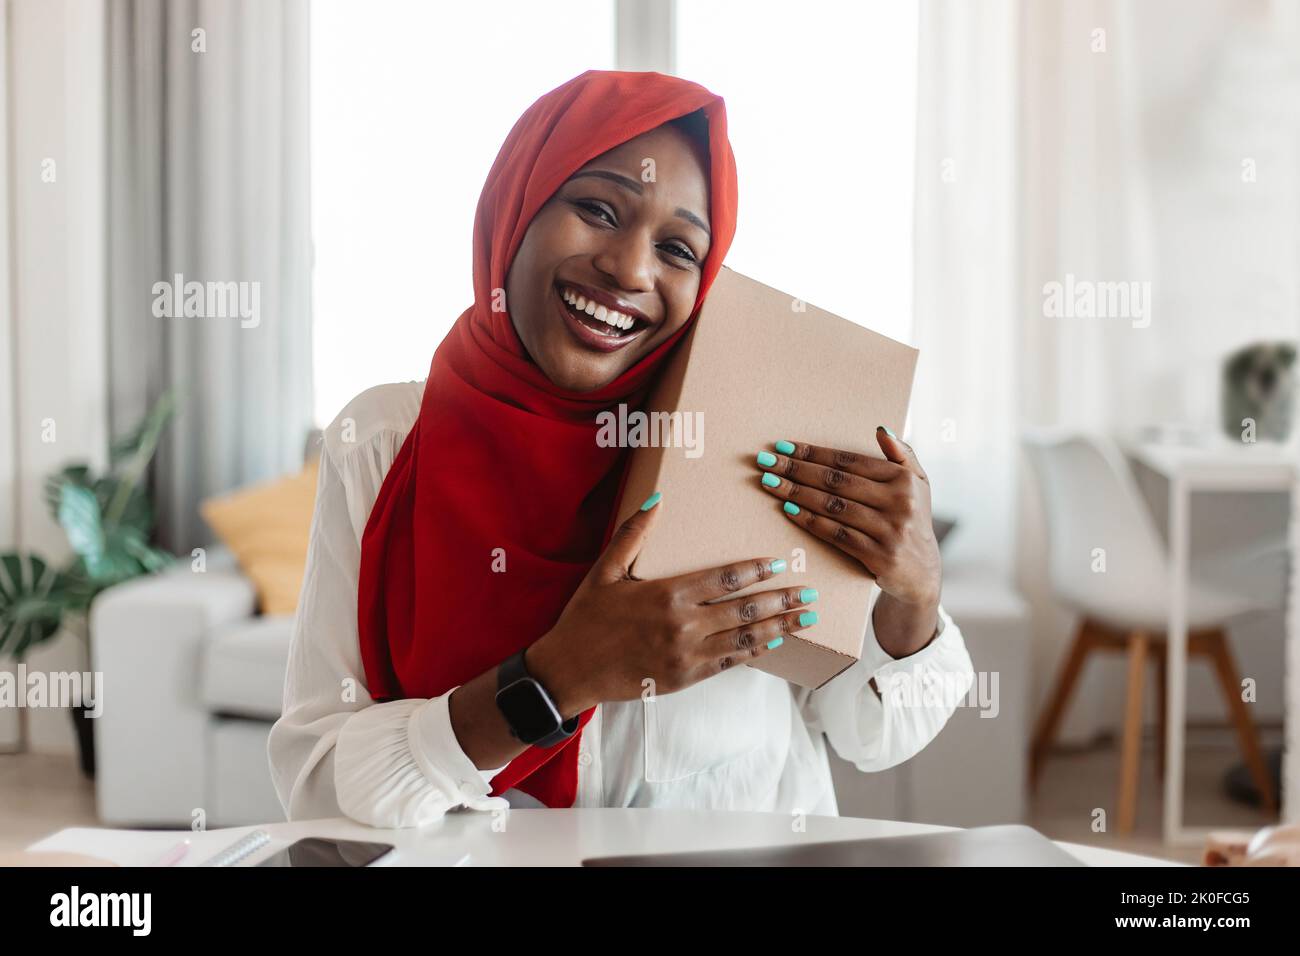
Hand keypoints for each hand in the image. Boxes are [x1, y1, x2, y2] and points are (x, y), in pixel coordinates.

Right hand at [525, 493, 819, 715]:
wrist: (569, 670)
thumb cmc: (586, 618)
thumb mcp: (605, 570)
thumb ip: (633, 534)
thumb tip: (656, 500)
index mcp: (666, 594)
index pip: (724, 578)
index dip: (756, 570)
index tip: (780, 563)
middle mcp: (682, 625)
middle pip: (744, 609)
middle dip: (782, 599)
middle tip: (811, 592)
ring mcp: (686, 655)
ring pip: (744, 638)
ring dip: (779, 627)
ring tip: (806, 618)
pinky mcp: (685, 678)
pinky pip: (729, 663)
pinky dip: (755, 652)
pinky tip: (774, 642)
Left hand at [752, 427, 941, 656]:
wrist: (922, 574)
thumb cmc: (913, 521)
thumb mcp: (919, 485)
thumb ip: (902, 455)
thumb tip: (881, 429)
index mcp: (904, 480)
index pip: (849, 461)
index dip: (814, 452)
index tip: (784, 446)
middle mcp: (899, 503)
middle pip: (837, 481)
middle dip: (796, 469)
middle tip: (767, 461)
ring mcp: (889, 530)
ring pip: (833, 506)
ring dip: (796, 493)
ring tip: (769, 482)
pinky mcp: (878, 556)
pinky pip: (836, 534)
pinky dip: (809, 521)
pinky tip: (787, 510)